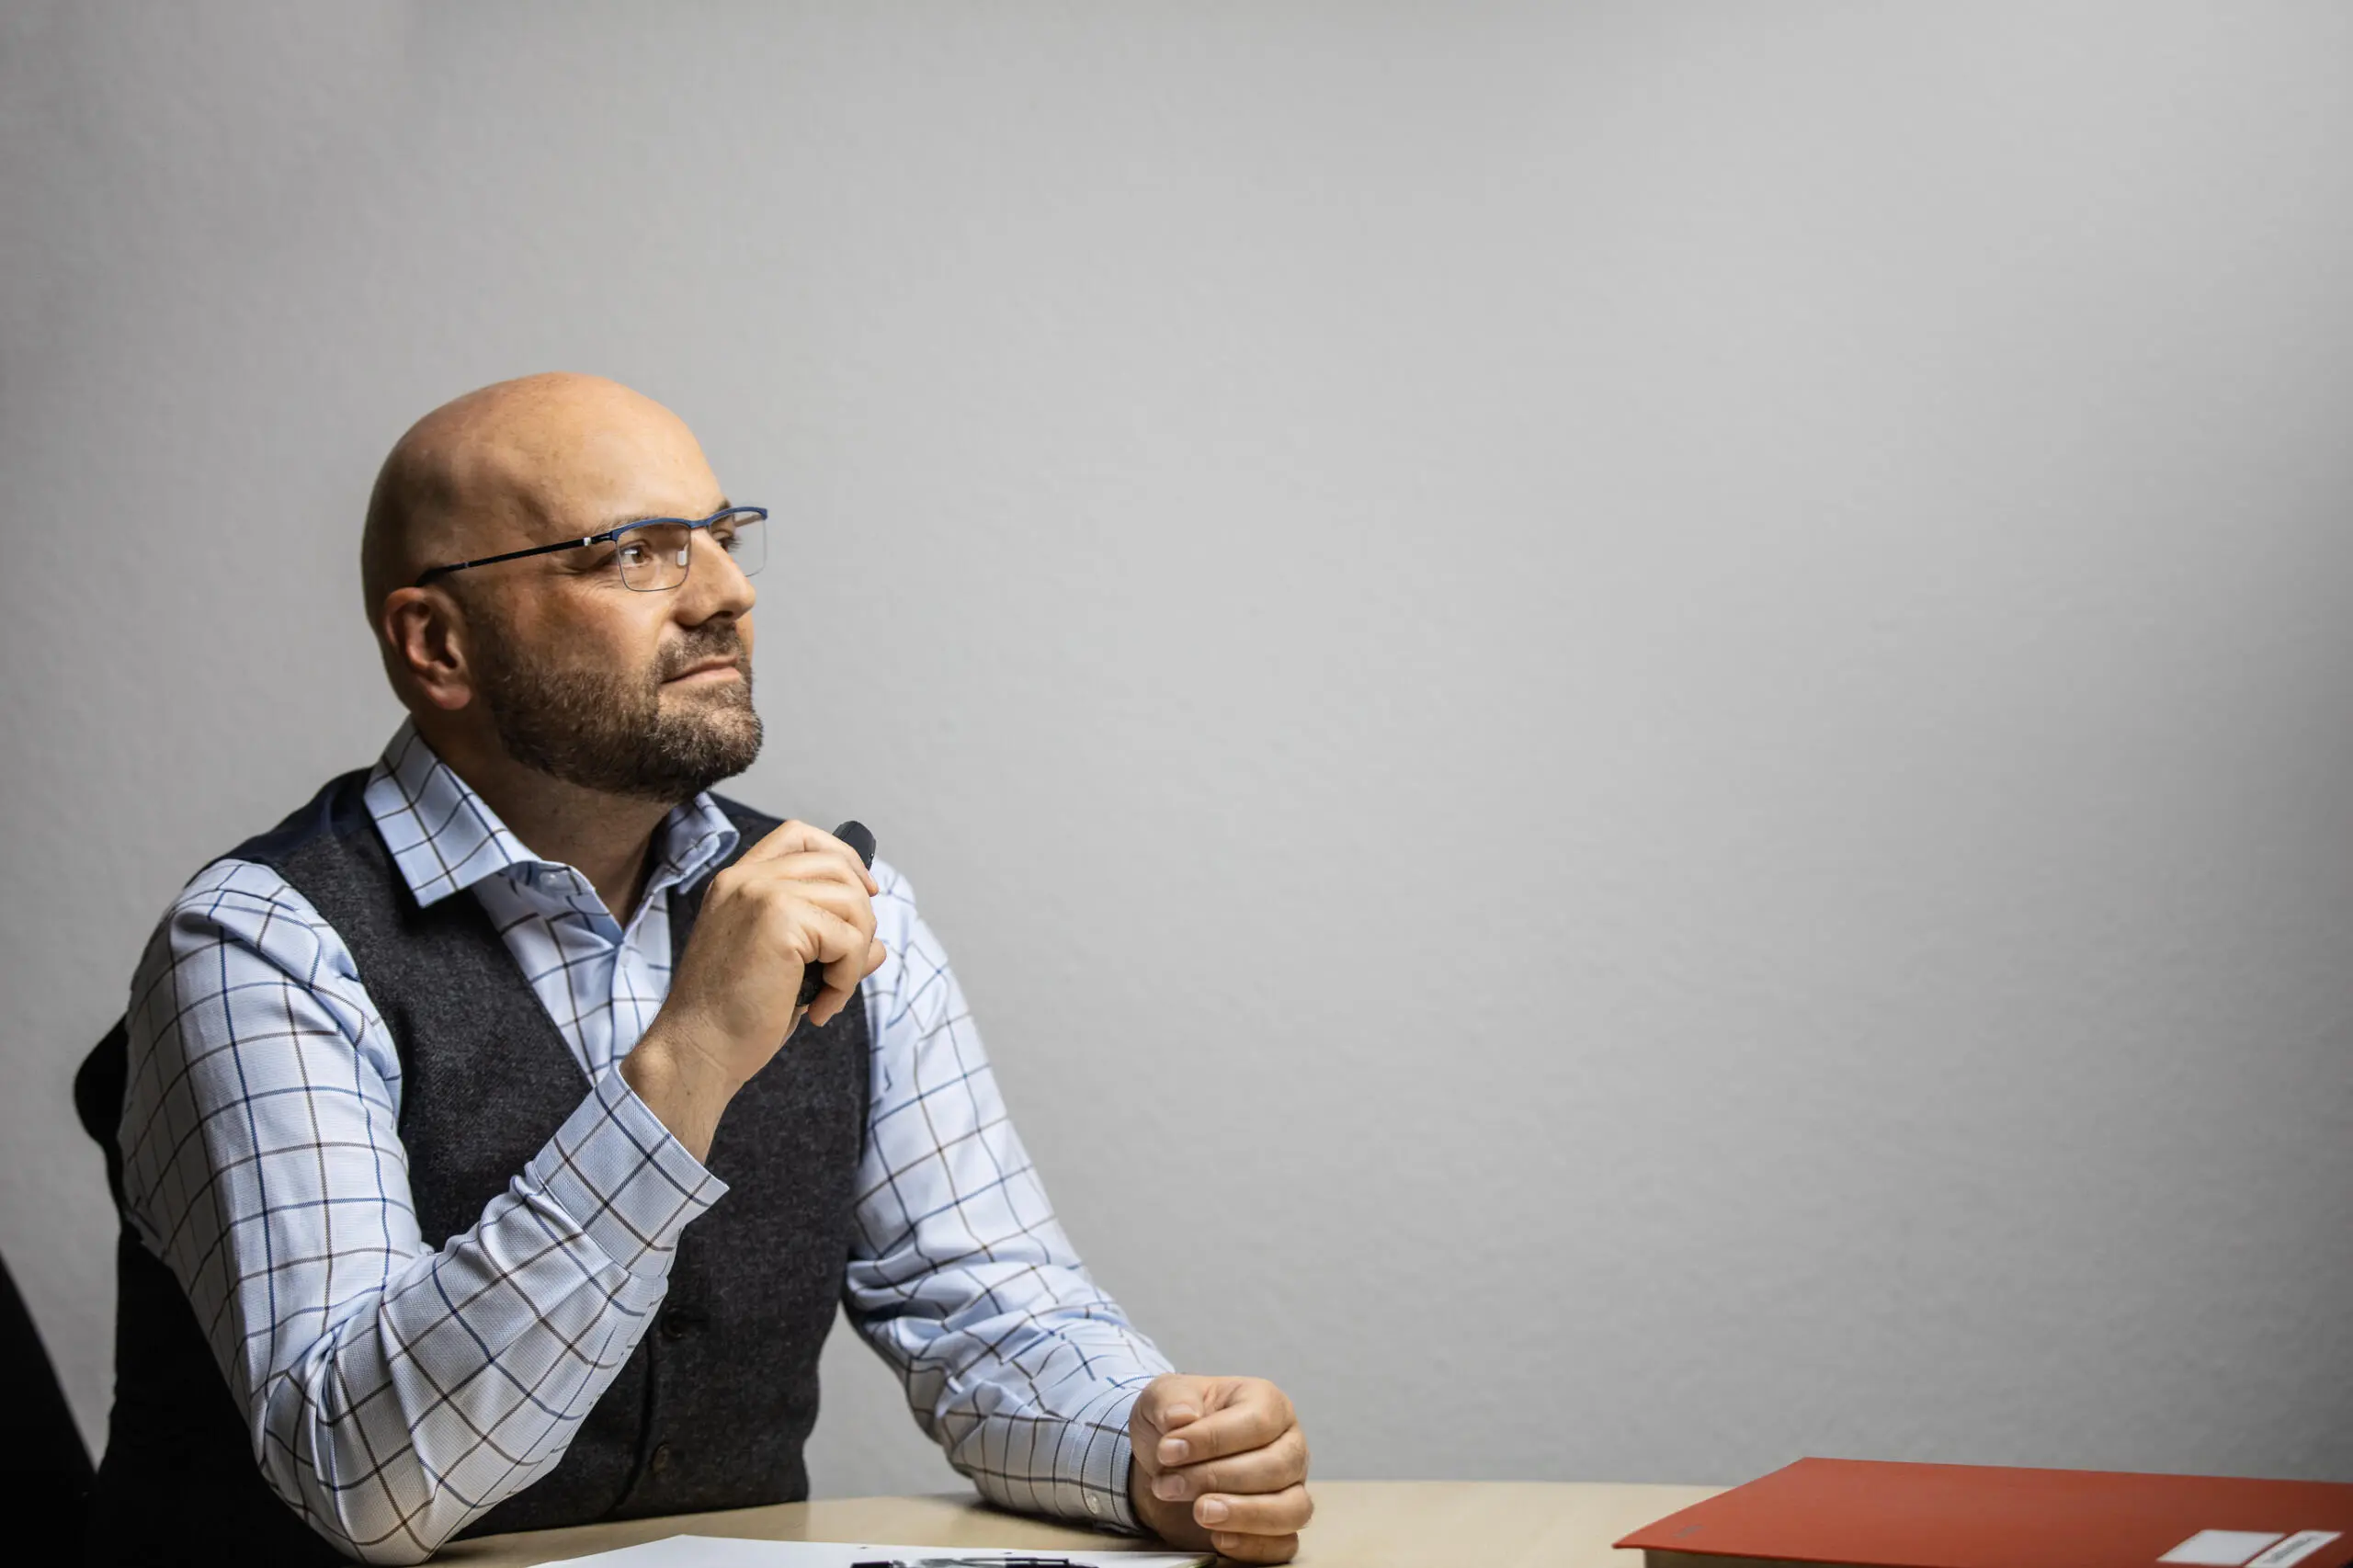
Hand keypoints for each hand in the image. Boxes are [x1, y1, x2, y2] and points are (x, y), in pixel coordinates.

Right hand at [623, 819, 886, 1157]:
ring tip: (828, 993)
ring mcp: (761, 894)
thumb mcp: (781, 966)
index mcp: (737, 882)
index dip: (843, 856)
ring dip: (854, 955)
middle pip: (837, 866)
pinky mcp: (780, 920)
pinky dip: (847, 981)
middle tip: (844, 966)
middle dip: (861, 916)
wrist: (696, 1050)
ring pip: (852, 902)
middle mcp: (745, 879)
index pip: (798, 835)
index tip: (864, 893)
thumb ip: (824, 942)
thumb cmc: (731, 1017)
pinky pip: (850, 941)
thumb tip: (877, 945)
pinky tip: (819, 1008)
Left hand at [1129, 1374, 1310, 1563]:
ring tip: (1200, 1513)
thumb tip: (1181, 1416)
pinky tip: (1218, 1538)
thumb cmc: (1174, 1425)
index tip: (1168, 1451)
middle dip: (1215, 1478)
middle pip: (1276, 1466)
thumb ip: (1170, 1402)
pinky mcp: (1278, 1527)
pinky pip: (1284, 1544)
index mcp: (1268, 1403)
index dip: (1212, 1439)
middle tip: (1169, 1484)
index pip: (1257, 1421)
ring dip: (1243, 1514)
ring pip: (1292, 1508)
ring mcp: (1290, 1487)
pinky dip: (1253, 1546)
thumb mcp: (1162, 1398)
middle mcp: (1288, 1444)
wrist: (1163, 1465)